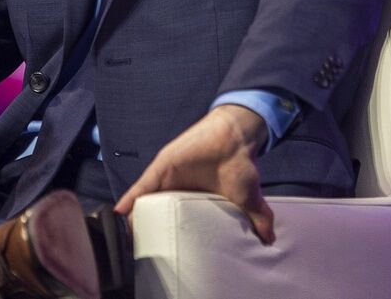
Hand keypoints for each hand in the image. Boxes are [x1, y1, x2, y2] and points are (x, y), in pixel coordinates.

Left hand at [114, 104, 273, 243]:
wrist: (236, 136)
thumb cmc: (240, 164)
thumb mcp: (248, 198)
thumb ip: (258, 218)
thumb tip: (269, 240)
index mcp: (193, 199)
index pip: (174, 221)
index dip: (166, 235)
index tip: (160, 252)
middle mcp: (177, 190)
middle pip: (154, 213)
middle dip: (147, 230)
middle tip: (142, 249)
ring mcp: (168, 178)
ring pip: (144, 201)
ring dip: (135, 218)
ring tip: (128, 237)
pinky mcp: (163, 167)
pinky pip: (143, 185)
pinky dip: (131, 198)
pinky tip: (121, 212)